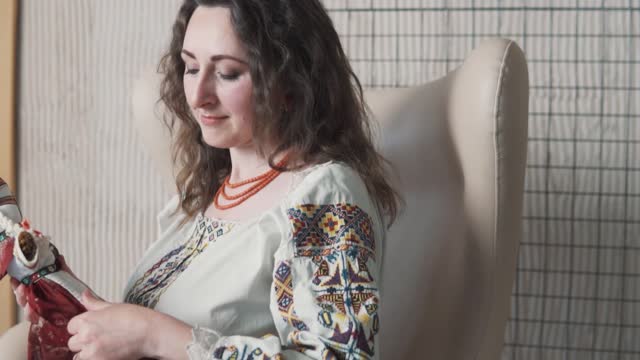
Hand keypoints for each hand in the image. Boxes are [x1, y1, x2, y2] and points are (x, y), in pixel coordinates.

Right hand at [10, 255, 73, 322]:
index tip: (15, 277)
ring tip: (24, 294)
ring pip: (25, 306)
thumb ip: (62, 268)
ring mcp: (40, 310)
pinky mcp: (45, 319)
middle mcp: (37, 300)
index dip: (17, 282)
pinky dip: (30, 314)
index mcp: (39, 289)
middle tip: (20, 285)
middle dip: (19, 291)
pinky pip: (34, 318)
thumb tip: (58, 256)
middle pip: (22, 296)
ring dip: (22, 300)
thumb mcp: (68, 279)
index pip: (24, 285)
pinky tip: (31, 309)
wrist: (85, 307)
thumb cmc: (75, 293)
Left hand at [67, 290, 191, 359]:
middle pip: (73, 342)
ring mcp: (92, 352)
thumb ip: (94, 303)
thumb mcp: (113, 306)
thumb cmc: (136, 318)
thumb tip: (84, 295)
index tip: (92, 328)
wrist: (150, 333)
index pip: (71, 326)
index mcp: (87, 320)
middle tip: (100, 338)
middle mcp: (86, 337)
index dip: (82, 327)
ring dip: (87, 353)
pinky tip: (106, 354)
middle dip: (83, 341)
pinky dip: (95, 359)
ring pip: (78, 356)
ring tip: (103, 347)